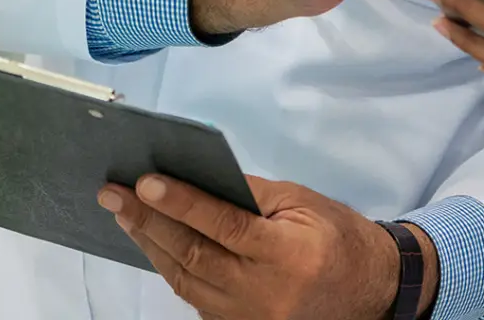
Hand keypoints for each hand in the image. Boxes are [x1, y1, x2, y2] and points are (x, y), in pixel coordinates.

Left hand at [97, 173, 438, 319]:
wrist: (368, 291)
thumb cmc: (339, 236)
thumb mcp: (304, 203)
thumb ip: (254, 194)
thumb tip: (203, 178)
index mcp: (287, 254)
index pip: (224, 225)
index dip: (183, 203)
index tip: (147, 182)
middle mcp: (262, 293)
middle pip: (194, 255)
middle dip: (150, 221)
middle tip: (116, 194)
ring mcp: (245, 318)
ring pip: (185, 279)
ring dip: (151, 244)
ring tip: (125, 213)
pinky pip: (195, 297)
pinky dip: (171, 268)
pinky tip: (154, 244)